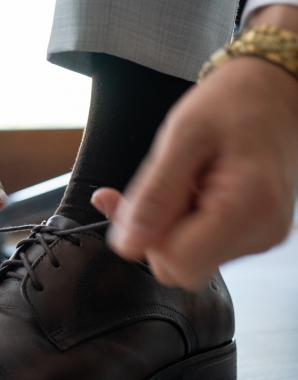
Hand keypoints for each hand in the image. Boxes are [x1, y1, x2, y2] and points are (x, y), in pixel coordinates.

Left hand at [91, 55, 297, 287]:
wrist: (273, 90)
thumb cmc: (234, 102)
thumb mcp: (181, 138)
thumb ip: (153, 196)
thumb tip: (128, 245)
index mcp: (248, 207)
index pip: (178, 262)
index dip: (147, 238)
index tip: (135, 203)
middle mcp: (261, 231)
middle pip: (181, 267)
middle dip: (153, 233)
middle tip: (149, 189)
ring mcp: (259, 236)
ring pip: (187, 259)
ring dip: (165, 226)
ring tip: (177, 181)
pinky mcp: (251, 233)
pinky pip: (200, 246)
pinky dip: (180, 223)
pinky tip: (185, 191)